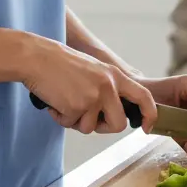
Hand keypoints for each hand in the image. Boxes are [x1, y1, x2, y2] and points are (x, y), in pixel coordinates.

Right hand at [22, 36, 156, 134]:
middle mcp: (108, 86)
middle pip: (119, 124)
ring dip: (75, 121)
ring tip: (64, 101)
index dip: (149, 114)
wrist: (37, 57)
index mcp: (115, 75)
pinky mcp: (77, 106)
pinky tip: (54, 101)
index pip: (143, 96)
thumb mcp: (94, 70)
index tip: (147, 127)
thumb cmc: (61, 64)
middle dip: (103, 127)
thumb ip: (107, 89)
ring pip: (90, 128)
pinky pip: (70, 125)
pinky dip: (60, 118)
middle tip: (86, 117)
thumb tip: (114, 114)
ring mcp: (93, 97)